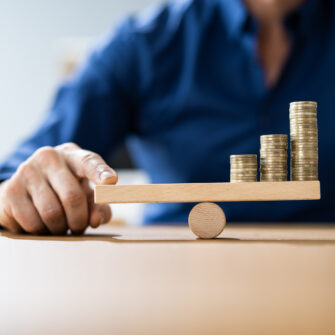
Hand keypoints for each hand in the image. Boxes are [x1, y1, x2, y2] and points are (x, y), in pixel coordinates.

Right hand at [0, 143, 116, 234]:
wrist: (28, 188)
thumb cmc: (65, 190)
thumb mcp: (87, 196)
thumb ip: (99, 207)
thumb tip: (96, 220)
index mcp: (73, 156)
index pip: (89, 162)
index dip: (100, 173)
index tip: (111, 181)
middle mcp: (50, 157)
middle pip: (73, 197)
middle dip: (79, 220)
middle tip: (77, 226)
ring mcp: (27, 171)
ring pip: (52, 213)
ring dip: (60, 228)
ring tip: (59, 224)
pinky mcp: (10, 190)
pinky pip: (33, 222)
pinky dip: (42, 231)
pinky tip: (41, 224)